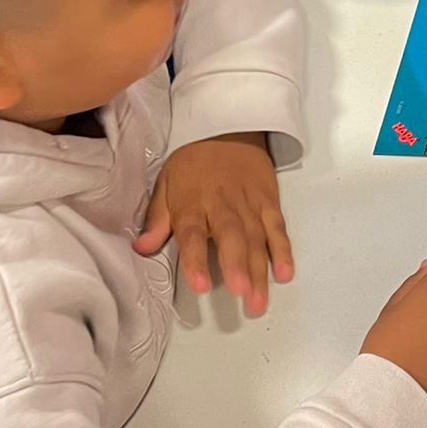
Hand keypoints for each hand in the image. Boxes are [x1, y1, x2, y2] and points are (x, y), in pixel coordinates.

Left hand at [135, 131, 293, 317]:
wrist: (229, 128)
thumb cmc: (194, 162)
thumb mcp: (167, 181)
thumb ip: (158, 217)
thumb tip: (141, 248)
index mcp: (192, 203)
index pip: (193, 234)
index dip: (196, 260)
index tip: (201, 285)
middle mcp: (222, 206)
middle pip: (231, 237)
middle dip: (238, 266)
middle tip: (241, 293)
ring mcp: (250, 204)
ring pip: (256, 239)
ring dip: (260, 269)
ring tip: (259, 299)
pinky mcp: (269, 202)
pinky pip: (277, 228)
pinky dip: (282, 250)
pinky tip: (285, 273)